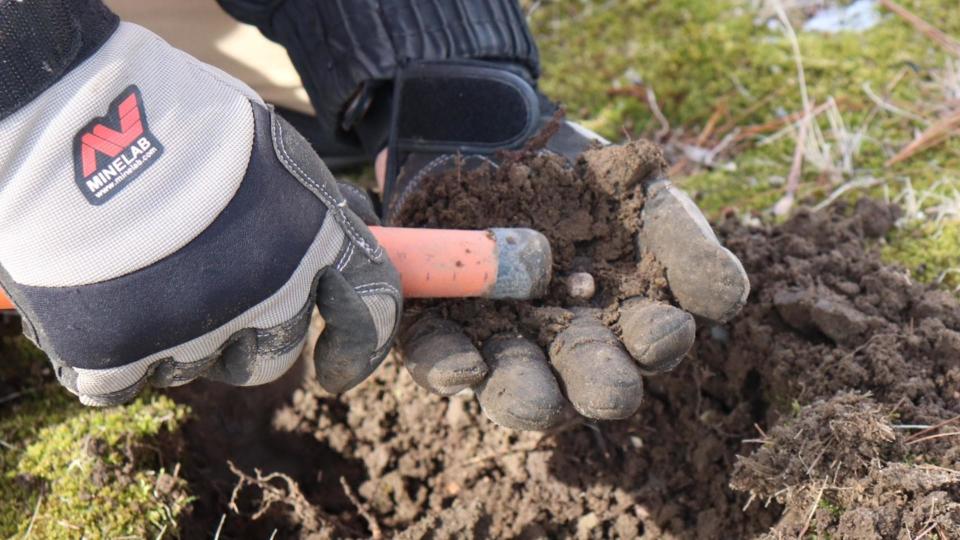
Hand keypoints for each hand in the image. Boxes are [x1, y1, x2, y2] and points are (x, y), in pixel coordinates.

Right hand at [0, 23, 400, 404]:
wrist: (70, 120)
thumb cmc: (178, 118)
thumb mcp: (274, 148)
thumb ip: (314, 205)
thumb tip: (353, 228)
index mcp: (315, 242)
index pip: (369, 315)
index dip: (358, 349)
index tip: (335, 368)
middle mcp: (268, 298)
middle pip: (273, 356)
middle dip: (248, 335)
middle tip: (206, 291)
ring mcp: (192, 334)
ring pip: (194, 365)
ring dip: (176, 333)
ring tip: (139, 267)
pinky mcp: (117, 356)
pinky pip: (124, 383)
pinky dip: (112, 354)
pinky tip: (97, 302)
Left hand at [376, 61, 748, 429]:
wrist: (503, 139)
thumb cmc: (589, 182)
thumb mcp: (649, 201)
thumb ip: (689, 248)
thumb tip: (728, 300)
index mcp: (623, 325)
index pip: (647, 345)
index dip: (656, 342)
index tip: (659, 331)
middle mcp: (565, 348)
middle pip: (583, 383)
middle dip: (597, 387)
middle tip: (608, 393)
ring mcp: (502, 343)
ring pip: (513, 385)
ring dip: (524, 395)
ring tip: (533, 397)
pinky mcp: (439, 327)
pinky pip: (439, 356)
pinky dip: (448, 366)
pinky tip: (461, 368)